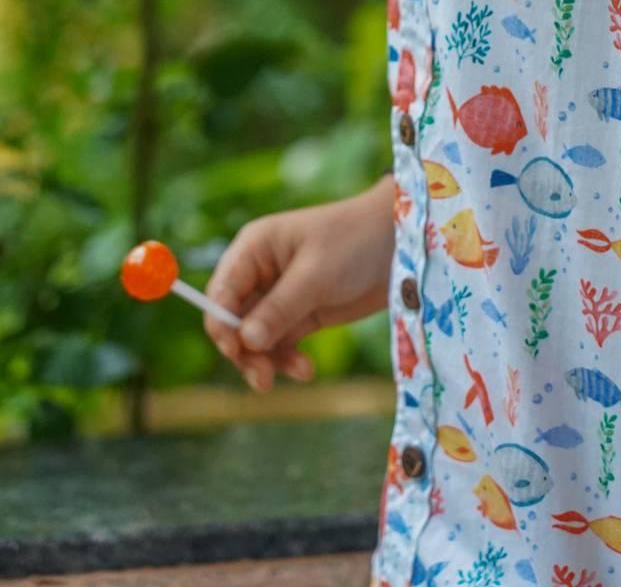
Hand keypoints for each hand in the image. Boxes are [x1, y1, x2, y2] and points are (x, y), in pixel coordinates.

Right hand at [204, 173, 395, 393]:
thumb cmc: (354, 243)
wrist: (399, 245)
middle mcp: (260, 273)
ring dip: (267, 361)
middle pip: (233, 322)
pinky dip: (287, 360)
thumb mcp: (315, 274)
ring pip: (255, 340)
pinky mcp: (300, 314)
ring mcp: (279, 296)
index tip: (236, 352)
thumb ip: (279, 308)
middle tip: (263, 377)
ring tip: (298, 372)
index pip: (220, 292)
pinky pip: (280, 345)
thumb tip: (244, 342)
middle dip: (244, 352)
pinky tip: (306, 369)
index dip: (221, 324)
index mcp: (254, 249)